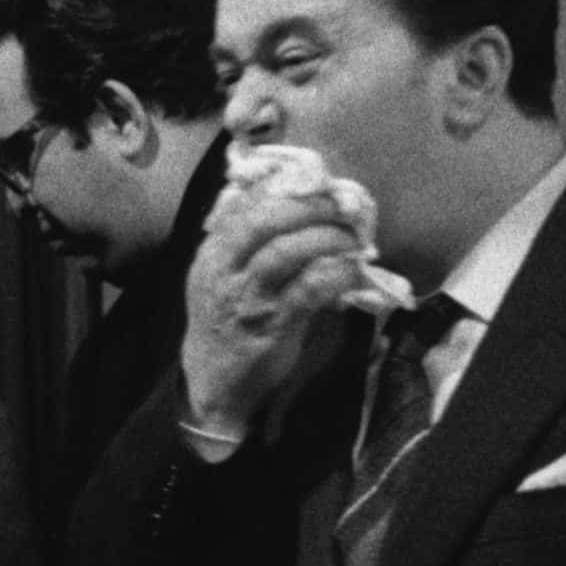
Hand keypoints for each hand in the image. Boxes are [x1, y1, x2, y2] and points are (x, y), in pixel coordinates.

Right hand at [180, 185, 366, 441]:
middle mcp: (222, 270)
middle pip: (264, 220)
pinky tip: (352, 269)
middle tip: (344, 206)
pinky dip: (336, 273)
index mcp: (212, 252)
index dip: (288, 187)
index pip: (246, 203)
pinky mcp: (270, 326)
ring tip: (353, 238)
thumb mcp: (225, 274)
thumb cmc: (228, 321)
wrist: (214, 381)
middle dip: (311, 207)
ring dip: (327, 238)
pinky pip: (308, 290)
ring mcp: (245, 298)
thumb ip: (249, 240)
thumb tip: (294, 199)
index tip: (321, 184)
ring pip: (285, 251)